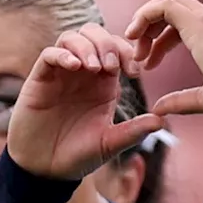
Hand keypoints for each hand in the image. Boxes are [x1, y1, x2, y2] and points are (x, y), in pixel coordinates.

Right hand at [9, 24, 163, 179]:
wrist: (47, 169)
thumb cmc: (79, 154)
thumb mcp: (110, 143)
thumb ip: (134, 131)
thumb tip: (161, 121)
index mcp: (104, 83)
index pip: (117, 49)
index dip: (128, 52)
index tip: (134, 72)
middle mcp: (83, 73)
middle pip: (94, 34)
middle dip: (107, 43)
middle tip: (112, 66)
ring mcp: (60, 74)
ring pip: (72, 38)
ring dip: (86, 46)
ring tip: (94, 67)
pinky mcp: (40, 80)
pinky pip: (49, 54)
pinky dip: (62, 54)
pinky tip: (74, 67)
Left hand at [124, 0, 202, 120]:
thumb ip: (181, 100)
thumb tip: (160, 108)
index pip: (183, 22)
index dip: (161, 39)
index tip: (150, 61)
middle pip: (174, 7)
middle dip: (150, 27)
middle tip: (139, 54)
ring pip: (169, 2)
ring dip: (145, 22)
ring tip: (136, 49)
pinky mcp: (202, 23)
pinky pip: (165, 6)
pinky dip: (146, 16)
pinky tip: (136, 36)